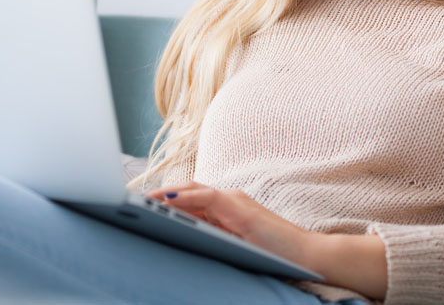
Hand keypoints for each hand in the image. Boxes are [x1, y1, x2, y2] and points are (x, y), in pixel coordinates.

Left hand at [145, 180, 322, 271]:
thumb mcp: (237, 244)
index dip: (170, 199)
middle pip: (189, 190)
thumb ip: (216, 236)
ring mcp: (234, 200)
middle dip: (163, 194)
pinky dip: (186, 198)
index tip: (147, 205)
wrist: (304, 254)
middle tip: (138, 200)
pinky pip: (206, 197)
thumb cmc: (273, 253)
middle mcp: (229, 199)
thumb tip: (187, 239)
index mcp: (227, 208)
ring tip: (145, 199)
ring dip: (168, 194)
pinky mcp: (239, 207)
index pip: (192, 199)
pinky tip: (168, 201)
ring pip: (193, 191)